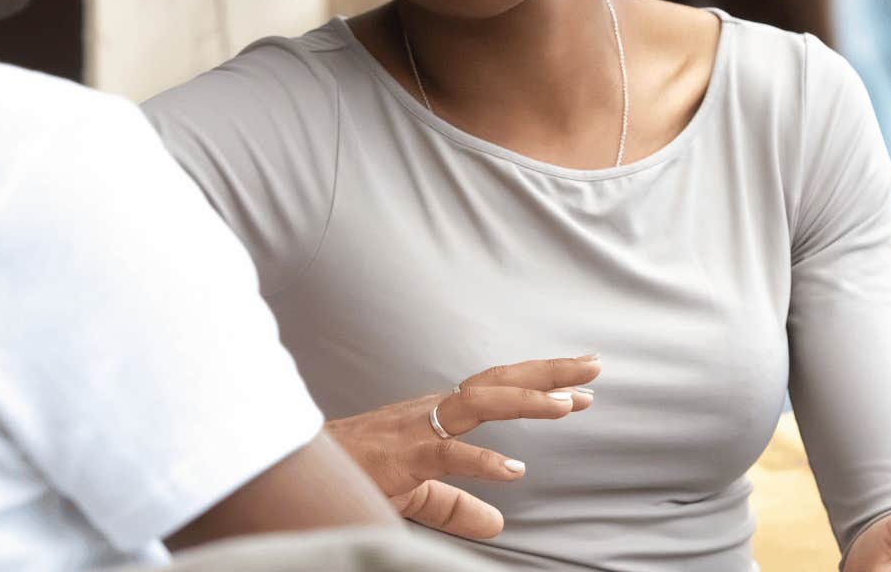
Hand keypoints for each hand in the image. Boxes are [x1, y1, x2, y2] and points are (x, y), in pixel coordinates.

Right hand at [323, 354, 601, 539]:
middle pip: (498, 382)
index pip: (496, 389)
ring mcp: (418, 429)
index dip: (538, 384)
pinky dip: (482, 460)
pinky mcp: (403, 457)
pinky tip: (514, 467)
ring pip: (479, 404)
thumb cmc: (358, 476)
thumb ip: (457, 505)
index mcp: (438, 414)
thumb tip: (498, 522)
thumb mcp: (418, 495)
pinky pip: (447, 454)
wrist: (298, 471)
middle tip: (593, 368)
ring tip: (568, 405)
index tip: (580, 387)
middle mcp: (432, 411)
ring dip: (526, 402)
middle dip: (548, 374)